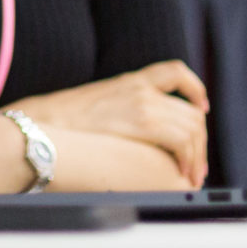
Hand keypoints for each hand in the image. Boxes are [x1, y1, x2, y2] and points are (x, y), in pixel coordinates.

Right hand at [13, 61, 209, 186]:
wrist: (45, 123)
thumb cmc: (64, 122)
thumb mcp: (98, 104)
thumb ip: (120, 109)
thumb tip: (131, 133)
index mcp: (131, 80)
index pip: (175, 72)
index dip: (195, 90)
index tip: (200, 109)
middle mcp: (141, 88)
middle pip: (190, 111)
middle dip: (200, 140)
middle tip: (197, 164)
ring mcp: (142, 102)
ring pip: (191, 126)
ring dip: (197, 154)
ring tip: (191, 174)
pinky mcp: (141, 121)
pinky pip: (181, 138)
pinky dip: (189, 157)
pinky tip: (183, 172)